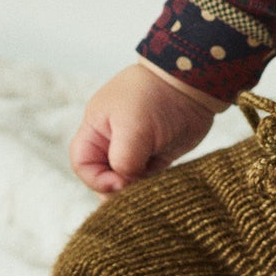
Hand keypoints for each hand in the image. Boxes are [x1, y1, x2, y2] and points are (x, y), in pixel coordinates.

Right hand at [69, 63, 216, 194]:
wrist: (192, 83)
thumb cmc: (156, 97)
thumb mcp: (133, 129)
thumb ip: (123, 160)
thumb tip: (124, 184)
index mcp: (97, 129)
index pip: (82, 164)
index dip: (96, 179)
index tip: (120, 182)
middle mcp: (112, 140)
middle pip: (104, 176)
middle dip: (117, 189)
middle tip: (136, 192)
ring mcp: (135, 148)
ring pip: (127, 180)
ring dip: (137, 189)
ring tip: (151, 187)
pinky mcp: (156, 154)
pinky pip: (148, 178)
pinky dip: (152, 185)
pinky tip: (162, 185)